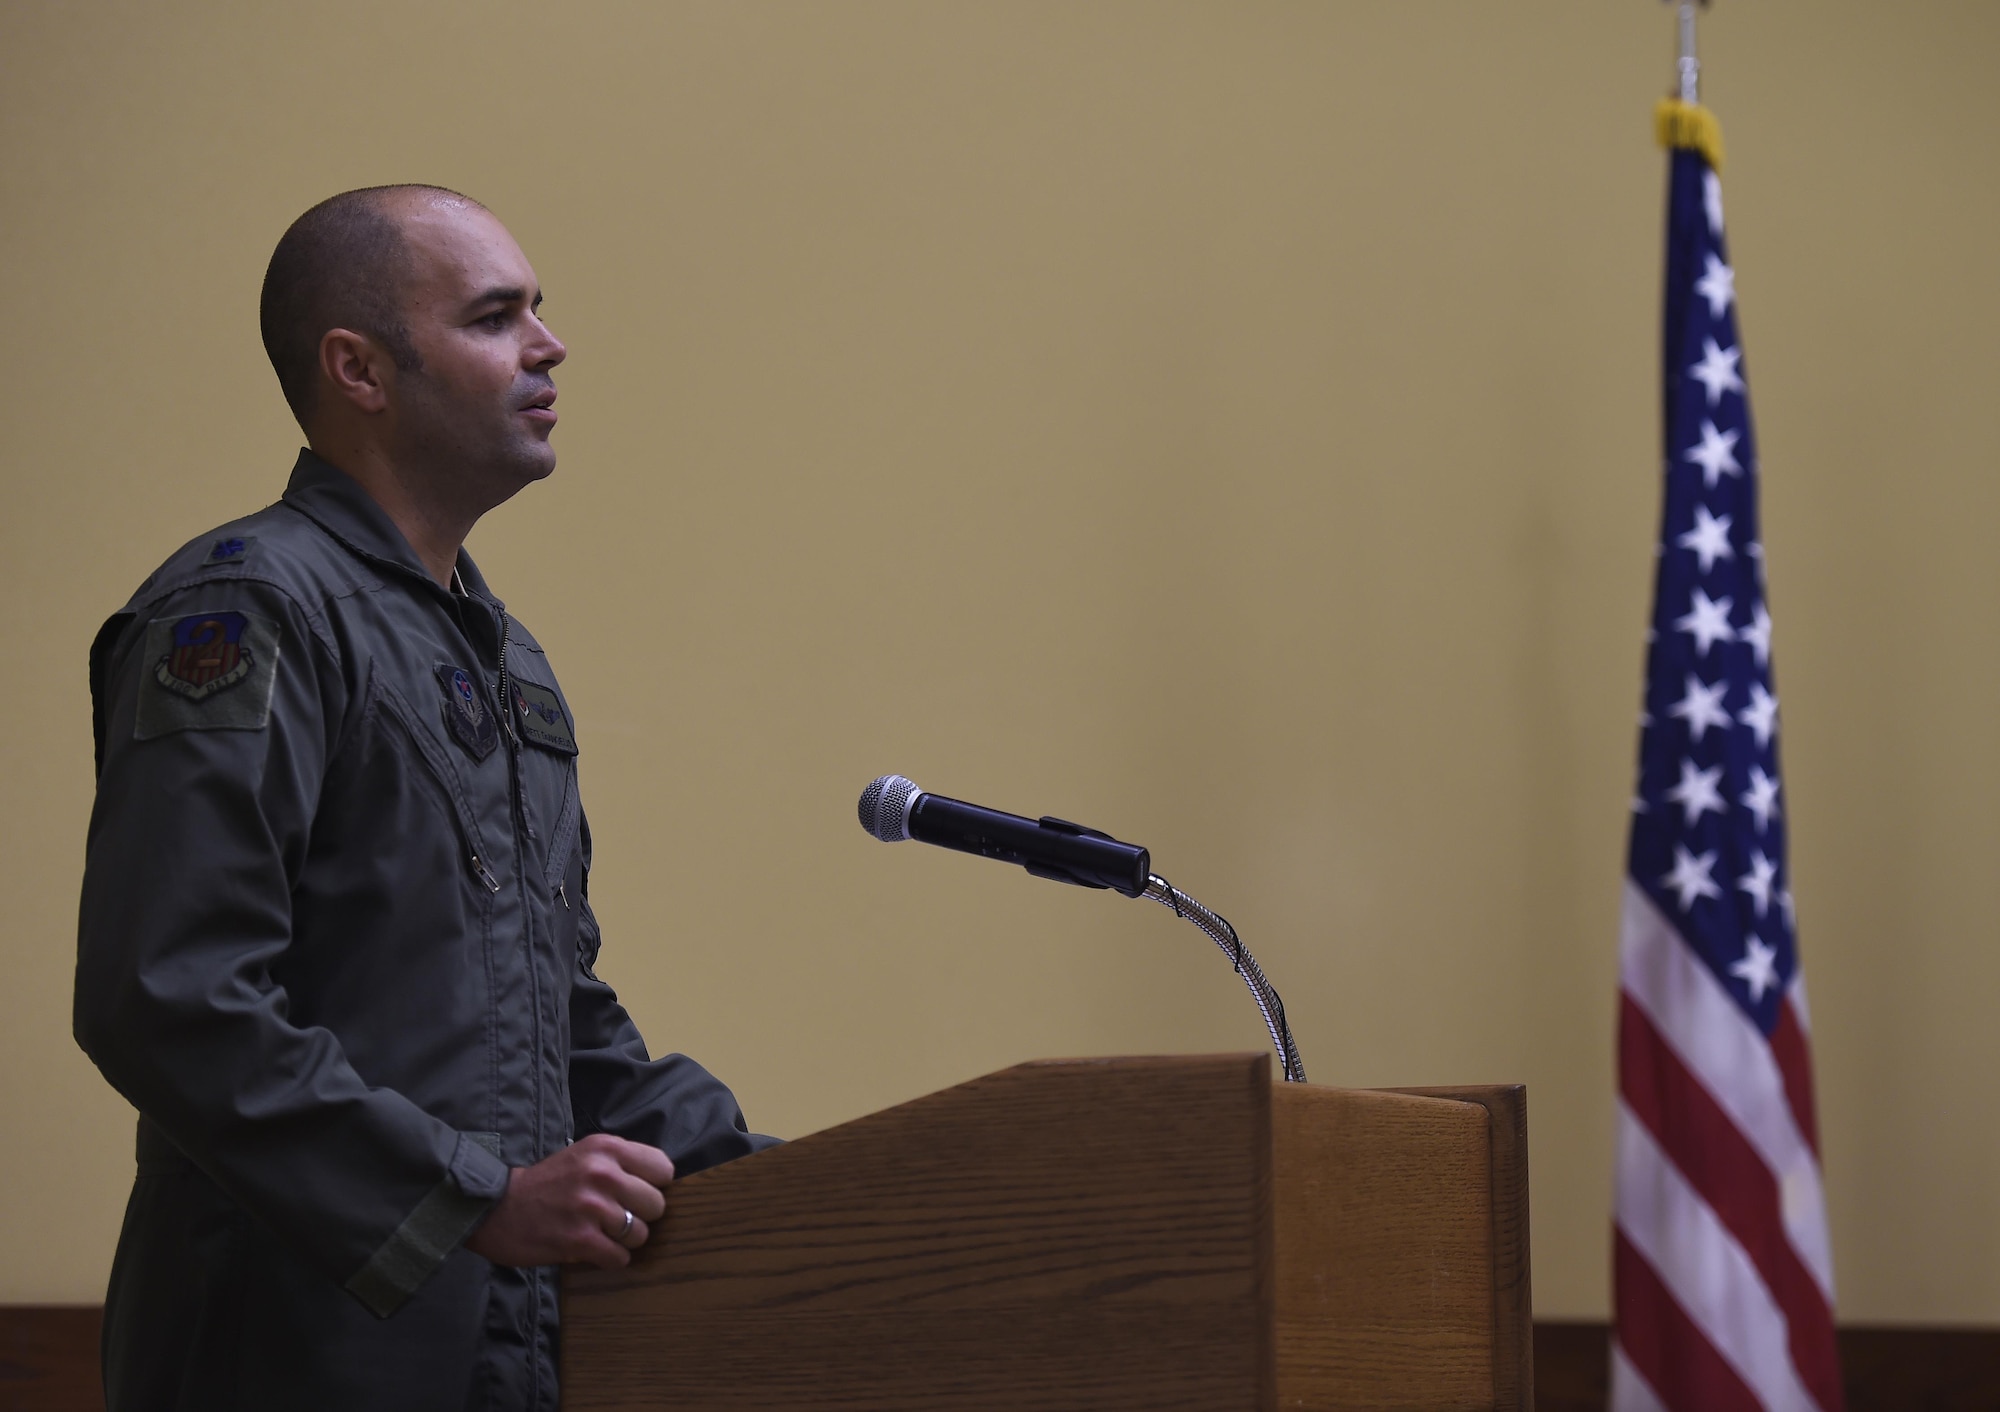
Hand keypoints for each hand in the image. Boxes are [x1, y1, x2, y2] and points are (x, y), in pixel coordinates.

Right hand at [464, 1133, 673, 1268]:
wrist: (497, 1208)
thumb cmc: (547, 1183)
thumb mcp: (585, 1155)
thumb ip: (621, 1163)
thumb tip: (661, 1184)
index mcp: (606, 1148)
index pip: (663, 1169)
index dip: (653, 1185)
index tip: (635, 1194)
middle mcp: (602, 1173)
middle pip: (656, 1205)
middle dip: (640, 1215)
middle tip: (615, 1217)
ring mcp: (591, 1207)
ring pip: (641, 1234)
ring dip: (623, 1240)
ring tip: (600, 1233)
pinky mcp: (580, 1240)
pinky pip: (620, 1257)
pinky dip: (609, 1259)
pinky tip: (591, 1249)